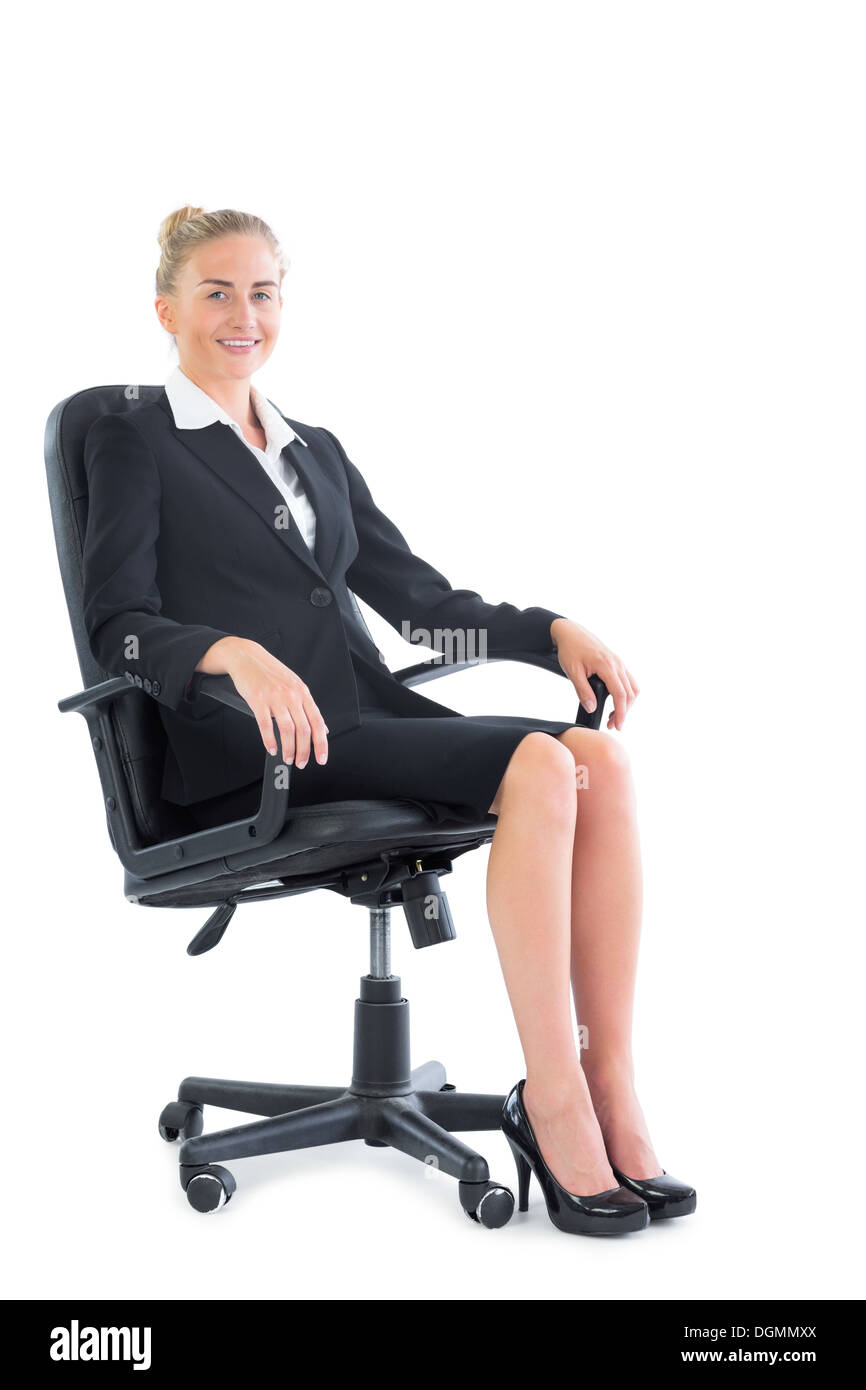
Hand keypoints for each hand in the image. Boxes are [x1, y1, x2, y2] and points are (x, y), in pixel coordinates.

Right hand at [195, 636, 328, 767]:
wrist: (247, 657)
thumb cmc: (270, 673)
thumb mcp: (295, 686)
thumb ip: (308, 708)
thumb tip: (323, 729)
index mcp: (303, 693)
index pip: (317, 722)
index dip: (321, 743)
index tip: (321, 758)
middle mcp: (291, 695)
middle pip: (303, 729)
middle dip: (303, 751)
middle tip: (300, 763)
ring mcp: (275, 697)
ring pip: (287, 729)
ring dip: (288, 749)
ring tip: (287, 758)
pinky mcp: (258, 700)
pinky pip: (265, 725)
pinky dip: (269, 740)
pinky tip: (271, 748)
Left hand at [550, 618, 638, 730]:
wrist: (571, 632)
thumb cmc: (570, 649)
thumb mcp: (573, 672)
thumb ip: (583, 691)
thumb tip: (592, 708)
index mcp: (607, 665)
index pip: (620, 694)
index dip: (621, 712)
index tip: (618, 726)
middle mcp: (617, 663)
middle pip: (630, 693)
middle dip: (624, 712)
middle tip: (612, 724)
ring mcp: (619, 662)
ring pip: (632, 687)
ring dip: (627, 703)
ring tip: (614, 715)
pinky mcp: (617, 663)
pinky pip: (629, 680)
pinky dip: (626, 693)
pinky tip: (616, 701)